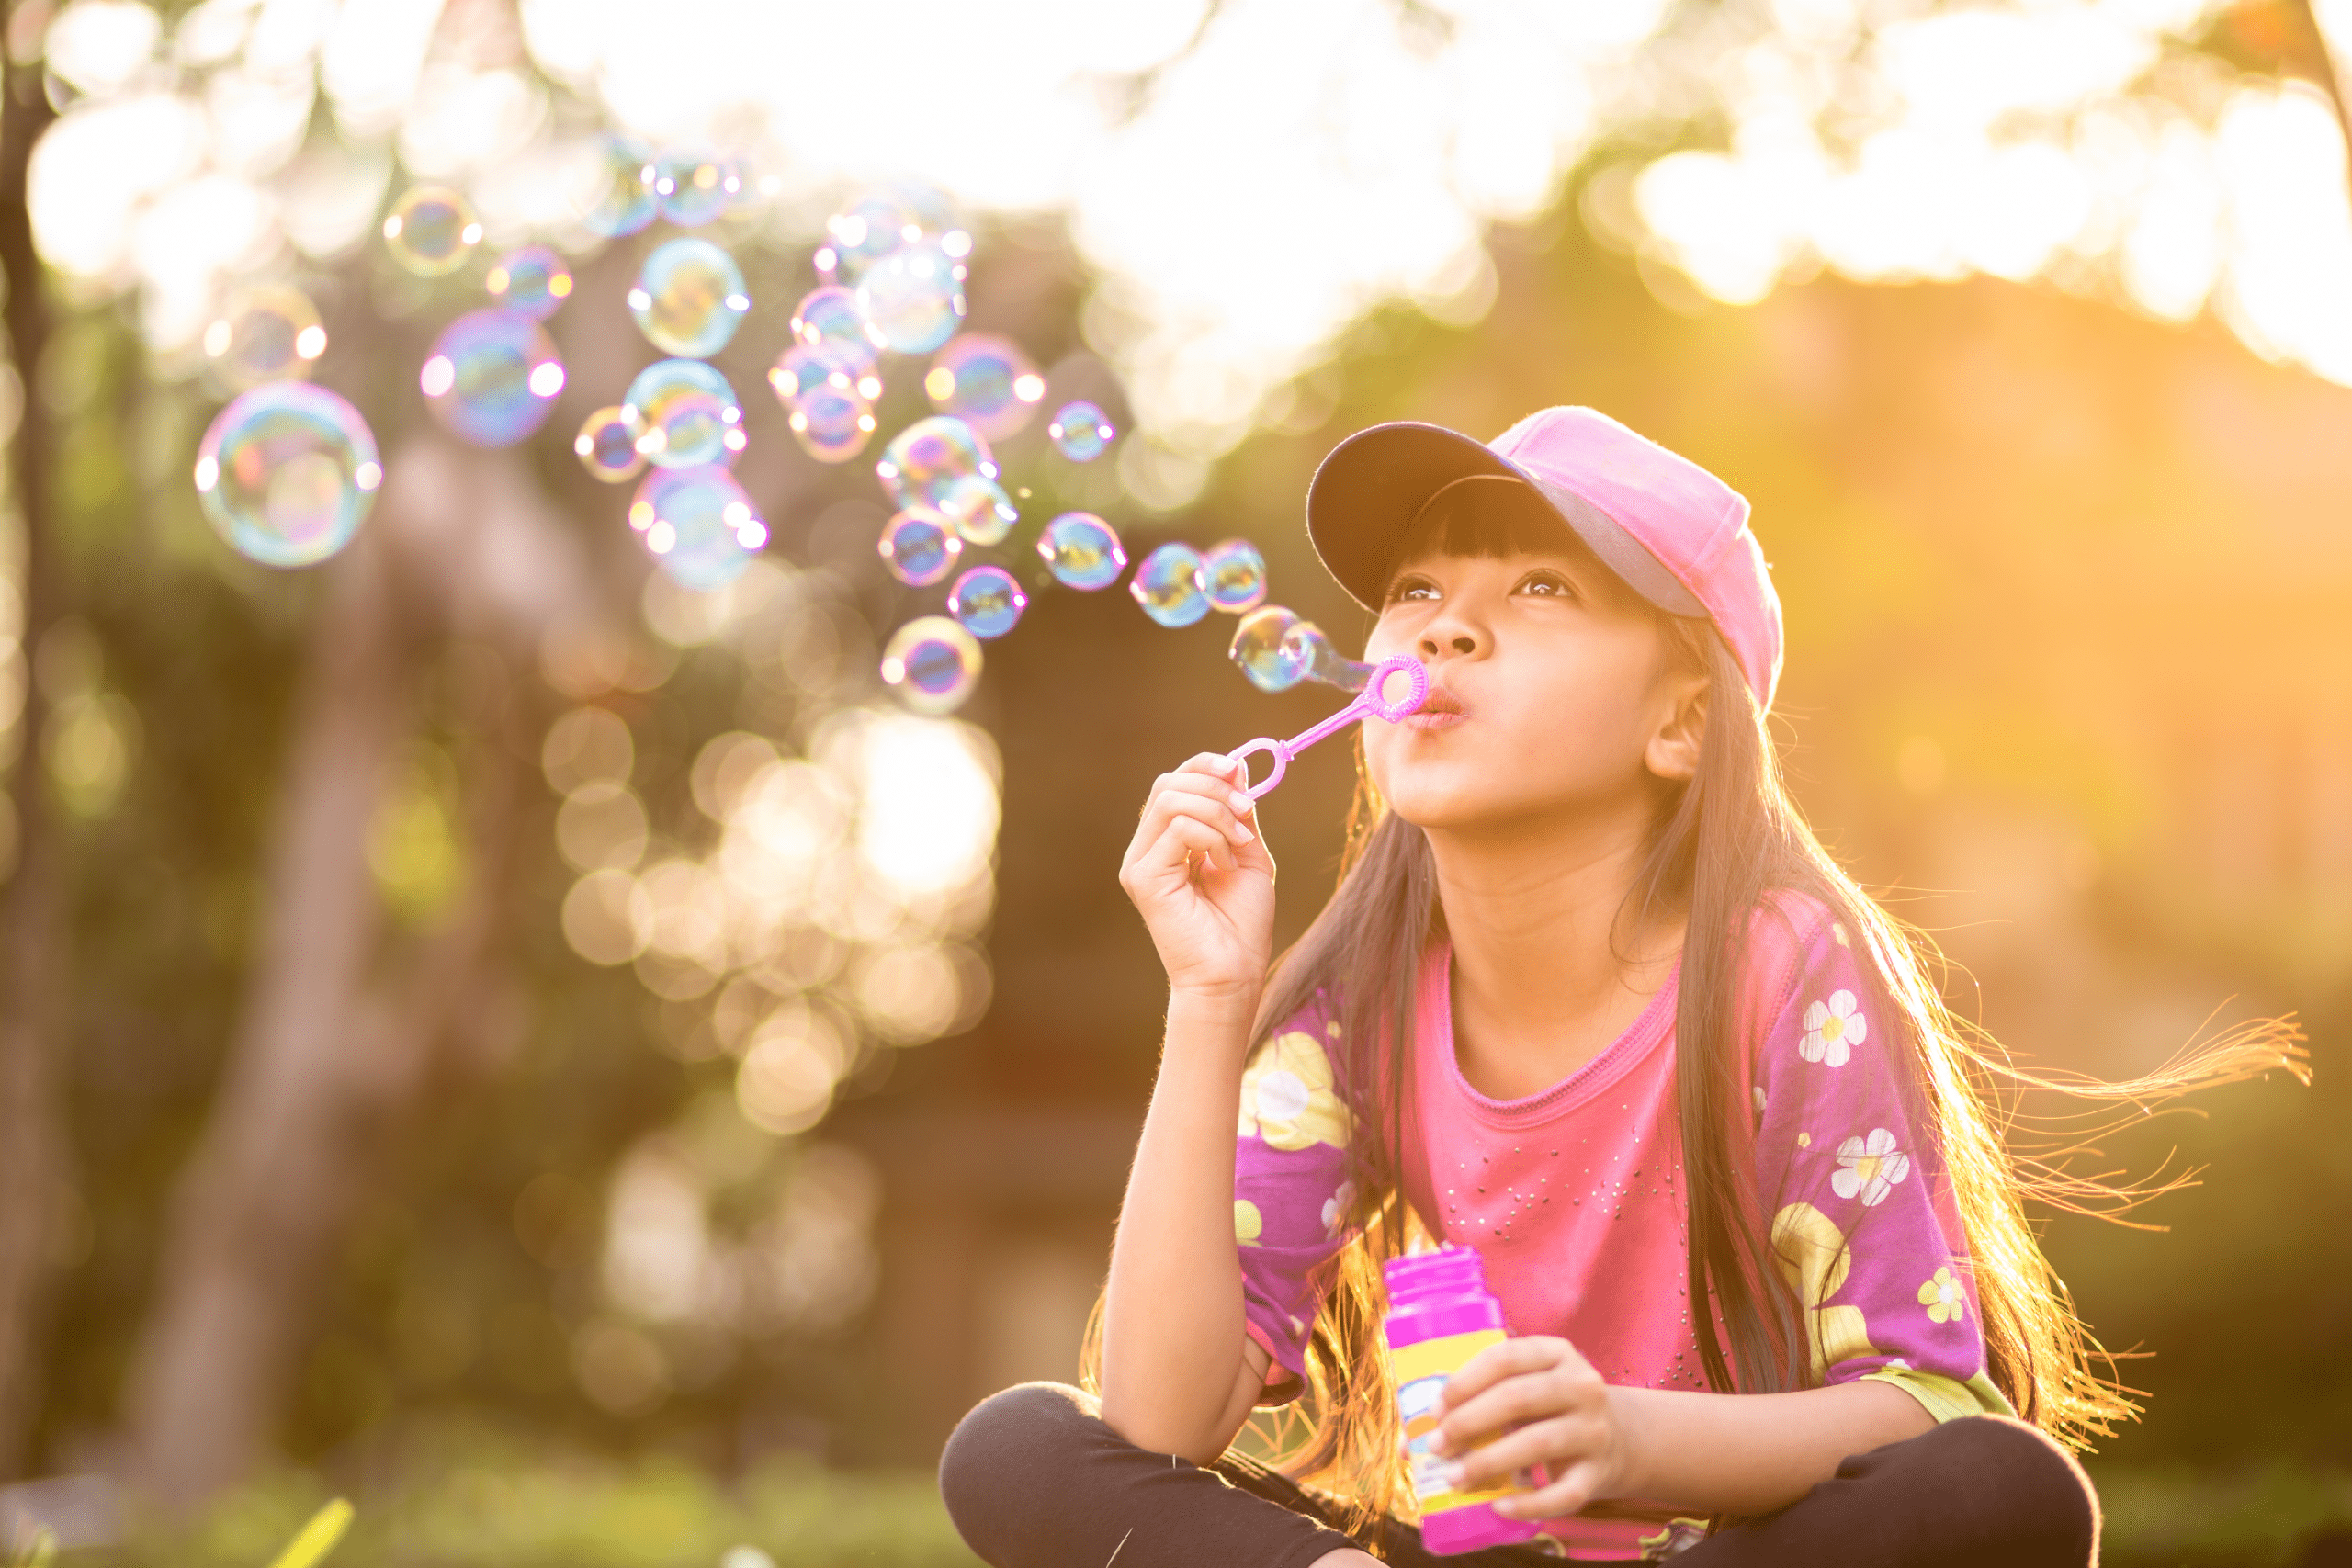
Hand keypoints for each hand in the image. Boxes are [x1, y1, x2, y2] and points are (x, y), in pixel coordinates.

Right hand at [1118, 754, 1275, 1000]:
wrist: (1234, 973)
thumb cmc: (1241, 923)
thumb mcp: (1248, 853)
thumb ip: (1239, 813)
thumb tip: (1237, 765)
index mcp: (1168, 840)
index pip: (1174, 782)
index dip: (1205, 766)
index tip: (1238, 771)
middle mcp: (1147, 848)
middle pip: (1168, 784)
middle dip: (1214, 787)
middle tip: (1247, 810)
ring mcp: (1140, 863)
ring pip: (1171, 800)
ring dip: (1218, 813)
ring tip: (1239, 846)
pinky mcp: (1143, 878)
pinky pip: (1178, 828)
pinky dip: (1213, 837)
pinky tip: (1225, 866)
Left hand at [1425, 1336, 1633, 1519]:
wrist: (1617, 1439)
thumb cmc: (1548, 1410)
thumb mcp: (1523, 1390)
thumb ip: (1474, 1403)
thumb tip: (1407, 1442)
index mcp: (1556, 1353)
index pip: (1506, 1357)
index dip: (1465, 1381)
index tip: (1435, 1408)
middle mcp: (1581, 1385)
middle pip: (1518, 1397)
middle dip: (1470, 1421)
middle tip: (1437, 1445)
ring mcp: (1593, 1429)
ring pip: (1538, 1443)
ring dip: (1490, 1462)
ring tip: (1455, 1477)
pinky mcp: (1598, 1473)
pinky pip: (1563, 1494)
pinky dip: (1529, 1504)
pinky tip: (1499, 1506)